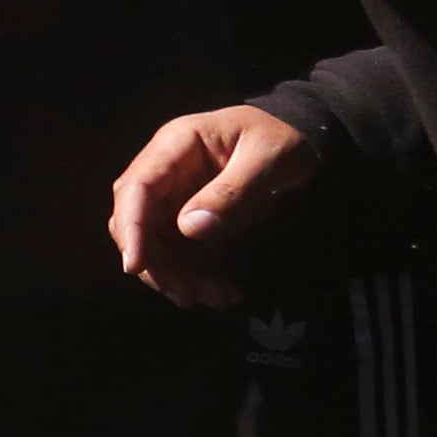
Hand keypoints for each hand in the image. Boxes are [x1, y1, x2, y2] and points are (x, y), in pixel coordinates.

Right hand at [112, 101, 315, 304]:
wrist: (304, 138)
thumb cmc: (284, 137)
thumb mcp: (267, 158)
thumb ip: (231, 191)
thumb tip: (188, 229)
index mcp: (176, 146)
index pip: (136, 188)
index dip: (131, 227)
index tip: (136, 265)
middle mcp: (166, 173)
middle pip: (139, 222)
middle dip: (157, 262)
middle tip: (188, 295)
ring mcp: (177, 197)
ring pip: (158, 244)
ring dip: (179, 276)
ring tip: (217, 298)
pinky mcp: (192, 218)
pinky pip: (183, 252)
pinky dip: (199, 275)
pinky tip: (226, 292)